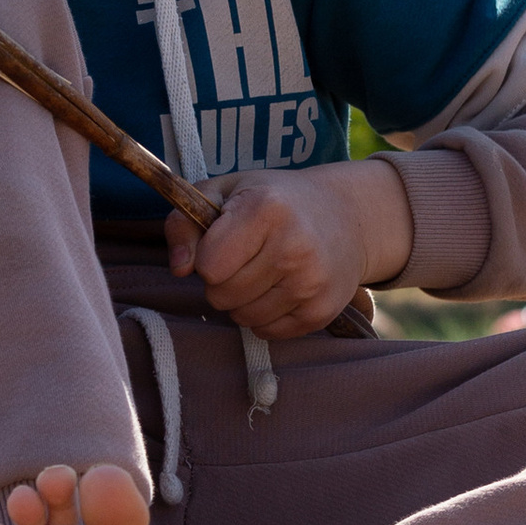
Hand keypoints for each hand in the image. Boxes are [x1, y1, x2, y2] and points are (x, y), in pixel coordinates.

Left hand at [163, 159, 412, 339]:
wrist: (346, 215)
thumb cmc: (274, 201)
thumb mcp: (224, 192)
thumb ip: (184, 222)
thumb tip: (179, 269)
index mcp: (265, 208)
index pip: (208, 265)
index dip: (208, 256)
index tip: (226, 241)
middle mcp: (293, 246)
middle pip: (221, 296)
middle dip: (223, 281)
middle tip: (246, 258)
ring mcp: (311, 282)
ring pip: (243, 319)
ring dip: (243, 301)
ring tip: (264, 272)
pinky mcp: (322, 310)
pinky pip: (268, 332)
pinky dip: (266, 316)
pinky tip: (282, 288)